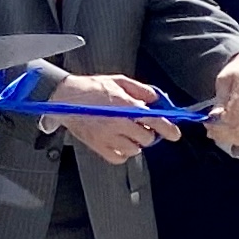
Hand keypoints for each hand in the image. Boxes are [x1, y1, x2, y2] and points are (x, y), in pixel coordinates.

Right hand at [38, 72, 168, 162]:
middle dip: (148, 132)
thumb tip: (156, 99)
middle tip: (141, 125)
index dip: (168, 128)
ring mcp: (107, 137)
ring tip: (126, 132)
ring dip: (135, 142)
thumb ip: (141, 90)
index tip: (174, 133)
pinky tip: (118, 141)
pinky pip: (119, 158)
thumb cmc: (89, 88)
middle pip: (147, 138)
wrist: (64, 98)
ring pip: (134, 150)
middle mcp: (118, 123)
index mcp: (125, 105)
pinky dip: (123, 152)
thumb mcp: (118, 81)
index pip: (155, 120)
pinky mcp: (98, 146)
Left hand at [207, 51, 238, 149]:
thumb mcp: (223, 80)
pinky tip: (230, 135)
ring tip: (217, 132)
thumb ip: (220, 100)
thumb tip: (214, 117)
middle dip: (222, 133)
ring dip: (229, 138)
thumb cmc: (237, 72)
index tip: (208, 122)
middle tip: (210, 129)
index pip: (233, 117)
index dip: (219, 124)